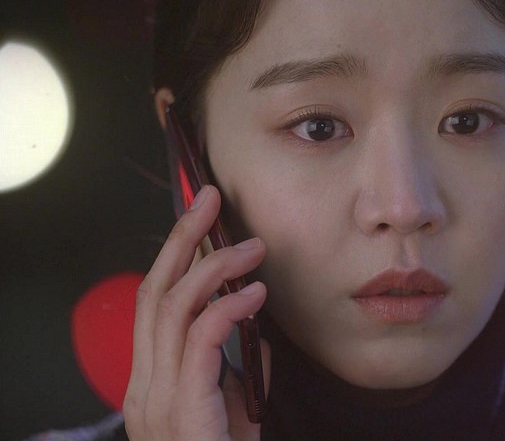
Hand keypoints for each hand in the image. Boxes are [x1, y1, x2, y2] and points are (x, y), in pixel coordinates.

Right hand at [123, 185, 269, 440]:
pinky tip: (255, 293)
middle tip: (210, 198)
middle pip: (155, 292)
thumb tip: (254, 322)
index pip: (156, 301)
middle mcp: (145, 383)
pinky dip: (227, 307)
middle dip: (182, 239)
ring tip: (251, 248)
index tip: (203, 217)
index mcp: (152, 379)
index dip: (176, 254)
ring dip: (214, 268)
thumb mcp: (237, 407)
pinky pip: (200, 341)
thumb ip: (239, 367)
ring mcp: (157, 397)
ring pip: (172, 308)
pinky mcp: (183, 409)